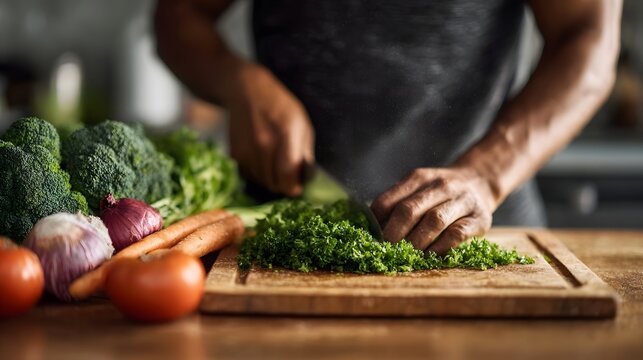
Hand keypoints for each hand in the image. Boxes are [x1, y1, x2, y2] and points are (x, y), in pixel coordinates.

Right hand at [225, 63, 314, 195]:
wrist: (247, 92)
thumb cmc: (281, 108)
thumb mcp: (303, 125)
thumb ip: (306, 154)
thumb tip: (306, 179)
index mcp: (286, 134)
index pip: (288, 175)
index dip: (294, 186)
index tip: (297, 186)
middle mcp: (264, 144)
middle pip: (274, 183)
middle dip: (284, 185)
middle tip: (288, 177)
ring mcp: (247, 149)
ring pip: (262, 182)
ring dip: (271, 180)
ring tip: (275, 165)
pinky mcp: (235, 154)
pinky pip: (249, 176)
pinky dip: (258, 174)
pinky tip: (263, 160)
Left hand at [371, 167, 496, 254]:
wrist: (480, 182)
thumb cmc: (439, 194)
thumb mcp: (417, 189)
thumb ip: (396, 204)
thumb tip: (370, 230)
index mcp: (419, 177)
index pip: (388, 200)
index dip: (376, 223)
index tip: (370, 239)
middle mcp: (441, 185)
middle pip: (409, 210)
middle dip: (393, 235)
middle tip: (386, 251)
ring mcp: (462, 200)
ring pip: (433, 221)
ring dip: (416, 243)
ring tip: (407, 256)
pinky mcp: (480, 218)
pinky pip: (456, 234)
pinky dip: (439, 248)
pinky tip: (430, 256)